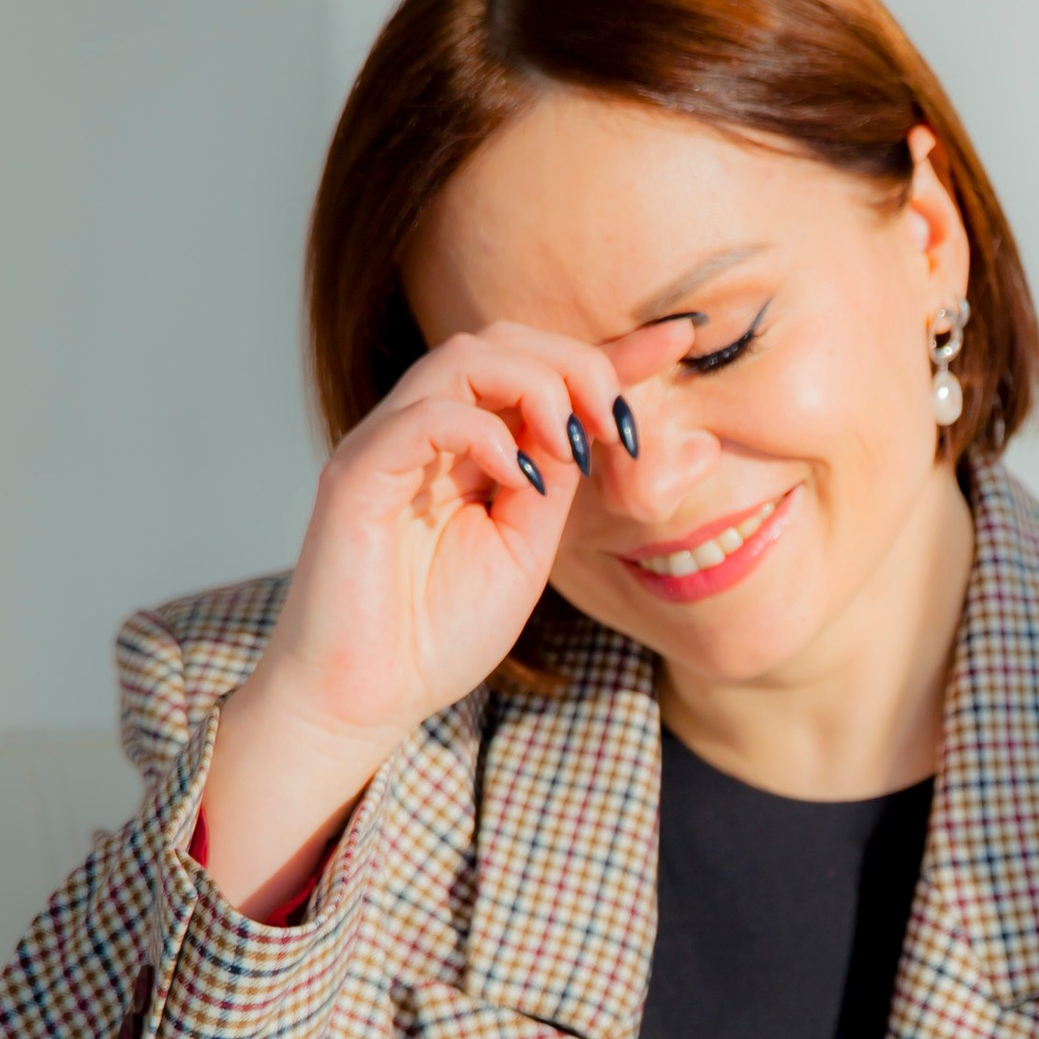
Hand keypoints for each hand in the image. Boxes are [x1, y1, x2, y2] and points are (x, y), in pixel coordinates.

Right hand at [199, 317, 689, 912]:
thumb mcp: (526, 548)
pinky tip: (518, 477)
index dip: (612, 352)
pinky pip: (425, 417)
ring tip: (571, 446)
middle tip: (615, 426)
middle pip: (501, 341)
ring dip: (537, 386)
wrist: (366, 698)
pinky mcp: (357, 474)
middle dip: (576, 364)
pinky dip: (485, 432)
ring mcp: (388, 446)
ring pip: (464, 357)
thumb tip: (597, 424)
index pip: (539, 370)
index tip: (681, 339)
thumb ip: (555, 481)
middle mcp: (426, 432)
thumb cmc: (435, 633)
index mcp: (468, 447)